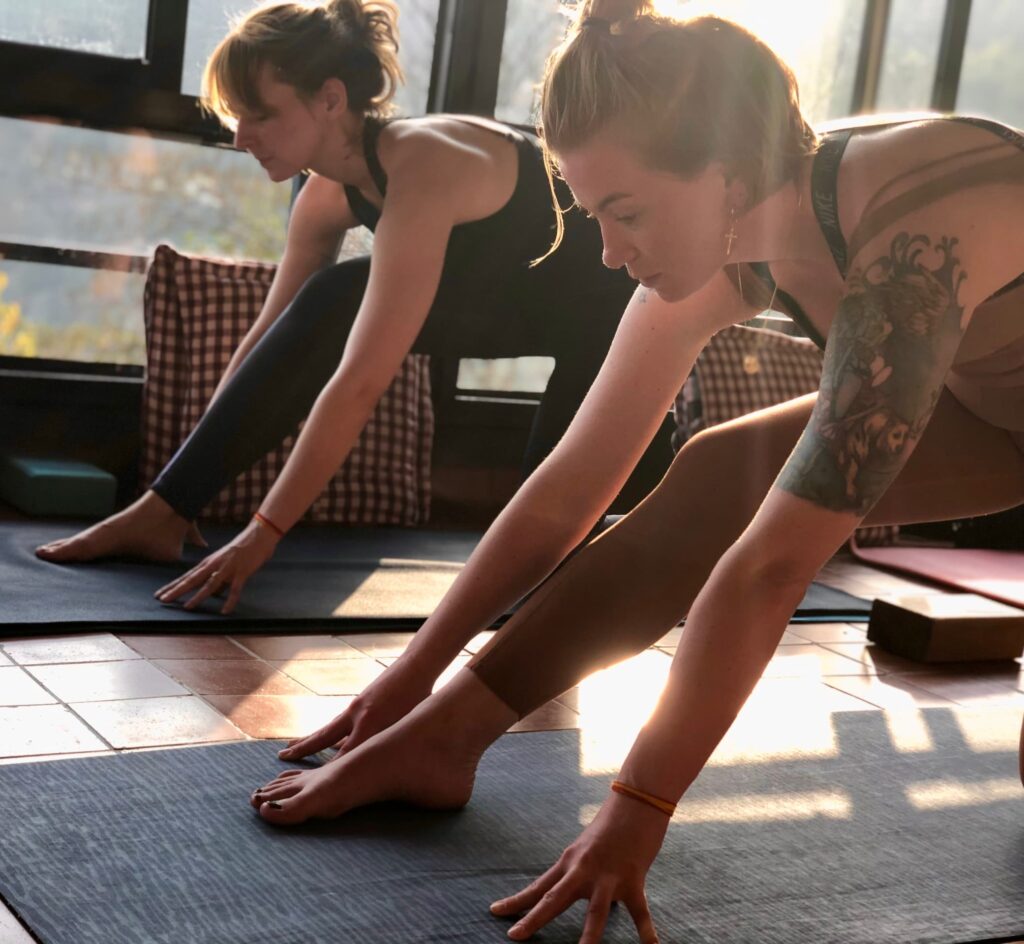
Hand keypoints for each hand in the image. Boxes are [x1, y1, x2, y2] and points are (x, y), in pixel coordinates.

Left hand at [154, 519, 277, 614]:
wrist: (258, 535)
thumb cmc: (242, 548)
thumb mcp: (224, 562)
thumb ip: (218, 578)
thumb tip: (214, 593)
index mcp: (208, 563)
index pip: (187, 576)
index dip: (173, 585)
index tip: (159, 594)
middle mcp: (214, 565)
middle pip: (192, 580)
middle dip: (177, 590)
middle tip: (163, 600)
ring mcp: (228, 568)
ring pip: (210, 584)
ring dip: (198, 597)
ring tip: (187, 607)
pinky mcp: (242, 572)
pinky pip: (235, 589)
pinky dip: (230, 600)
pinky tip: (225, 611)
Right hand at [277, 655, 435, 760]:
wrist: (416, 668)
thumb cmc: (418, 700)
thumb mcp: (403, 725)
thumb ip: (384, 743)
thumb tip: (368, 761)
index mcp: (370, 726)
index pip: (344, 756)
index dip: (328, 773)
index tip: (310, 787)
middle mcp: (358, 717)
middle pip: (324, 738)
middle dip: (303, 750)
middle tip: (281, 756)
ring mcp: (356, 708)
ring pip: (328, 729)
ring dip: (309, 741)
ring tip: (289, 748)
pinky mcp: (360, 703)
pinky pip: (340, 723)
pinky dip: (330, 734)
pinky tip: (324, 743)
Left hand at [490, 792, 668, 942]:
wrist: (635, 802)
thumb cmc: (610, 824)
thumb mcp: (586, 847)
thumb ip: (579, 869)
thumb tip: (573, 886)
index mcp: (569, 862)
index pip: (539, 886)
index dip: (517, 901)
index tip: (494, 912)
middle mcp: (583, 870)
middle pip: (555, 899)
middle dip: (534, 919)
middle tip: (514, 936)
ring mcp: (608, 876)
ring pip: (596, 912)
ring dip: (588, 937)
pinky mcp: (633, 879)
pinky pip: (640, 912)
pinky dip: (646, 932)